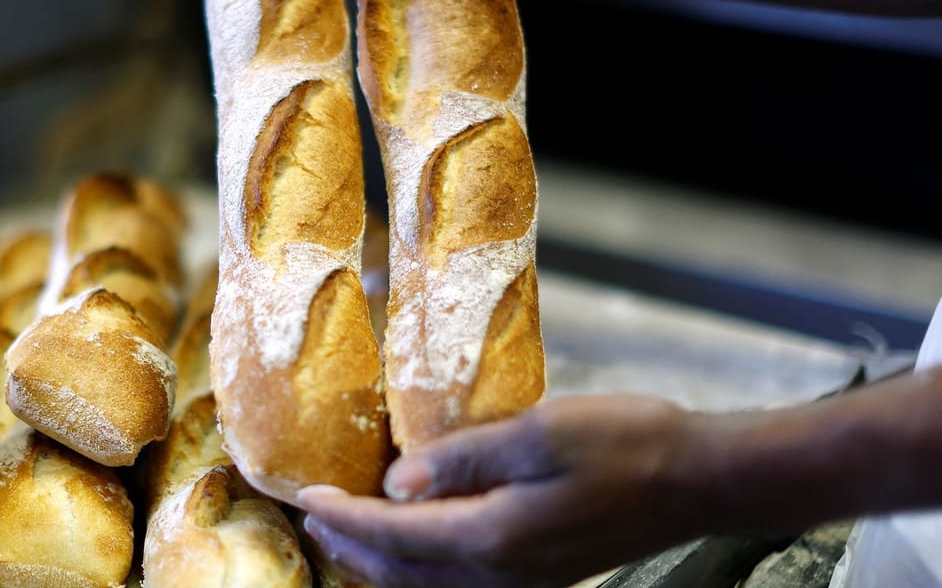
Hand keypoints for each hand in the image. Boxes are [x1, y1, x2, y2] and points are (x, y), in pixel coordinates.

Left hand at [299, 395, 713, 586]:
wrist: (696, 479)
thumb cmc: (624, 444)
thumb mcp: (539, 431)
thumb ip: (463, 457)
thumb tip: (397, 482)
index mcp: (493, 536)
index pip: (394, 535)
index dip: (344, 518)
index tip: (308, 497)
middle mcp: (501, 573)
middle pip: (403, 572)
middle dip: (353, 548)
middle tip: (315, 517)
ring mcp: (523, 580)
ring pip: (429, 587)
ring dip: (382, 565)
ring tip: (349, 536)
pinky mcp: (540, 574)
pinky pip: (460, 586)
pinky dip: (421, 571)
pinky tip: (416, 547)